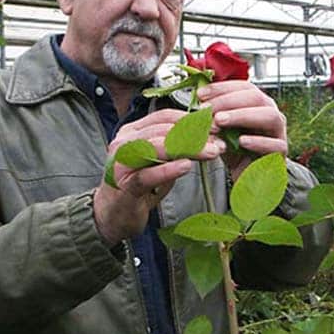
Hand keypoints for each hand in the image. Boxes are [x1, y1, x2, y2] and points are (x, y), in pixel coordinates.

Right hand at [94, 109, 225, 244]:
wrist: (113, 216)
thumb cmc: (139, 186)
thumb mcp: (159, 161)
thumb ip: (176, 147)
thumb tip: (209, 137)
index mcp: (132, 132)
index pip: (164, 117)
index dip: (191, 119)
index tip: (215, 126)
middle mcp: (124, 142)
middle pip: (163, 130)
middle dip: (195, 134)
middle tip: (219, 141)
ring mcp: (121, 163)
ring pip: (156, 147)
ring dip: (188, 149)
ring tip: (211, 152)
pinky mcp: (124, 185)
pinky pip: (148, 174)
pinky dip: (168, 169)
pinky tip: (187, 166)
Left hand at [197, 81, 287, 178]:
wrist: (245, 177)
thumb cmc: (234, 150)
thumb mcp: (220, 130)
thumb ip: (213, 116)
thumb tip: (199, 103)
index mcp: (257, 104)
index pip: (243, 87)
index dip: (222, 88)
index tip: (201, 96)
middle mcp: (271, 113)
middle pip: (256, 97)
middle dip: (229, 101)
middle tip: (208, 109)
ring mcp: (279, 132)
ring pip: (270, 116)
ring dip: (243, 116)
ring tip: (220, 121)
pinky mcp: (281, 152)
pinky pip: (275, 144)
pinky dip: (258, 141)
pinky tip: (241, 141)